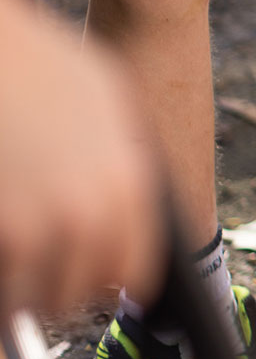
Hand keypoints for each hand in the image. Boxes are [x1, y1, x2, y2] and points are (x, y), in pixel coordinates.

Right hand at [0, 0, 161, 314]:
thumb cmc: (44, 61)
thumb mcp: (111, 104)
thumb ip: (129, 159)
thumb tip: (139, 208)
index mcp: (133, 186)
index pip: (134, 267)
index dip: (111, 283)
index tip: (98, 290)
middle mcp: (93, 212)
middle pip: (80, 293)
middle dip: (59, 292)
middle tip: (38, 281)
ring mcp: (40, 224)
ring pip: (34, 297)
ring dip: (22, 291)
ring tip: (13, 264)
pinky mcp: (1, 230)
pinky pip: (2, 283)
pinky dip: (0, 279)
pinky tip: (0, 257)